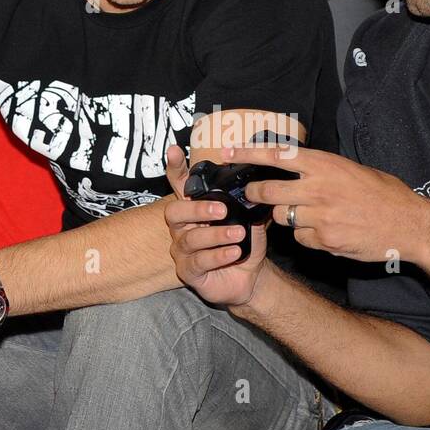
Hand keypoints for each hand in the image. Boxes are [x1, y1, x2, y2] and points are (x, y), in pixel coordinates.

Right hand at [163, 144, 268, 307]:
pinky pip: (198, 262)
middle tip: (222, 210)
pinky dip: (217, 256)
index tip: (175, 151)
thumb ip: (245, 204)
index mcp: (195, 210)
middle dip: (197, 209)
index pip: (180, 185)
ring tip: (238, 234)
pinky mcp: (188, 272)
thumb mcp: (248, 219)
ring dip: (216, 235)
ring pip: (190, 239)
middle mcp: (183, 228)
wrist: (251, 278)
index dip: (175, 168)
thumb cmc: (244, 244)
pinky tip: (233, 252)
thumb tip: (255, 186)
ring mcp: (183, 251)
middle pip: (174, 212)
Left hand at [221, 143, 429, 265]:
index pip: (276, 155)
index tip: (227, 153)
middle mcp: (317, 188)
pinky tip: (326, 232)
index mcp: (325, 165)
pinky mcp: (323, 241)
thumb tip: (298, 167)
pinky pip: (300, 238)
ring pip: (281, 217)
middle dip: (255, 194)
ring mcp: (319, 216)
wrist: (409, 225)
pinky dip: (306, 236)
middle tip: (254, 195)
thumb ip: (323, 170)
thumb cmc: (385, 195)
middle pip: (267, 191)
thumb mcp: (353, 170)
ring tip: (309, 214)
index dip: (247, 154)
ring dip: (286, 216)